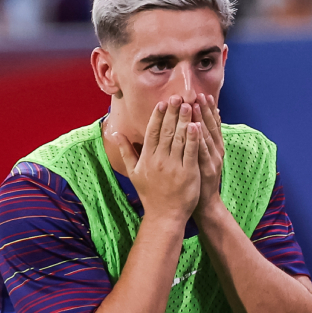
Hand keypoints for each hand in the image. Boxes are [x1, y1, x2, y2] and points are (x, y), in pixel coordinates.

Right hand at [111, 96, 200, 225]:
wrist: (164, 215)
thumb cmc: (150, 194)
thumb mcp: (134, 173)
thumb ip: (126, 151)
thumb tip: (115, 133)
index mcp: (147, 158)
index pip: (152, 132)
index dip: (157, 116)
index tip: (162, 103)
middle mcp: (159, 160)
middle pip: (166, 131)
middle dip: (172, 112)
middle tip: (177, 96)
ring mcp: (174, 166)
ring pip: (179, 138)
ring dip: (183, 120)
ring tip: (188, 104)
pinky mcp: (188, 173)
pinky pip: (190, 152)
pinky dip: (193, 137)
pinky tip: (196, 124)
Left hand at [196, 93, 224, 212]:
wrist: (205, 204)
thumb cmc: (200, 180)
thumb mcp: (204, 158)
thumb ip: (205, 142)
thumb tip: (205, 124)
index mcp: (216, 148)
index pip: (213, 125)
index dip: (209, 110)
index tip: (203, 95)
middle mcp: (217, 152)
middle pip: (211, 127)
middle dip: (205, 110)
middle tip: (200, 94)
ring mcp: (213, 160)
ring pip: (207, 136)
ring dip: (202, 120)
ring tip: (196, 105)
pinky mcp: (207, 169)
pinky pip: (202, 151)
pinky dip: (199, 139)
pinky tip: (195, 128)